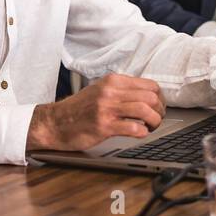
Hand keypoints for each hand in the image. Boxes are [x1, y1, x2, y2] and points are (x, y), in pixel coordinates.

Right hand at [26, 73, 165, 151]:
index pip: (149, 85)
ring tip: (150, 127)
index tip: (158, 107)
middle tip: (157, 120)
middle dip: (160, 111)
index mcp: (112, 81)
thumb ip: (121, 90)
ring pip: (145, 110)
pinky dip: (142, 132)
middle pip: (151, 97)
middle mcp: (110, 92)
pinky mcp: (104, 126)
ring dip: (154, 122)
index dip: (160, 98)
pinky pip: (133, 127)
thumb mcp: (100, 90)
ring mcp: (107, 108)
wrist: (55, 123)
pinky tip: (139, 133)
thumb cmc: (78, 109)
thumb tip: (146, 96)